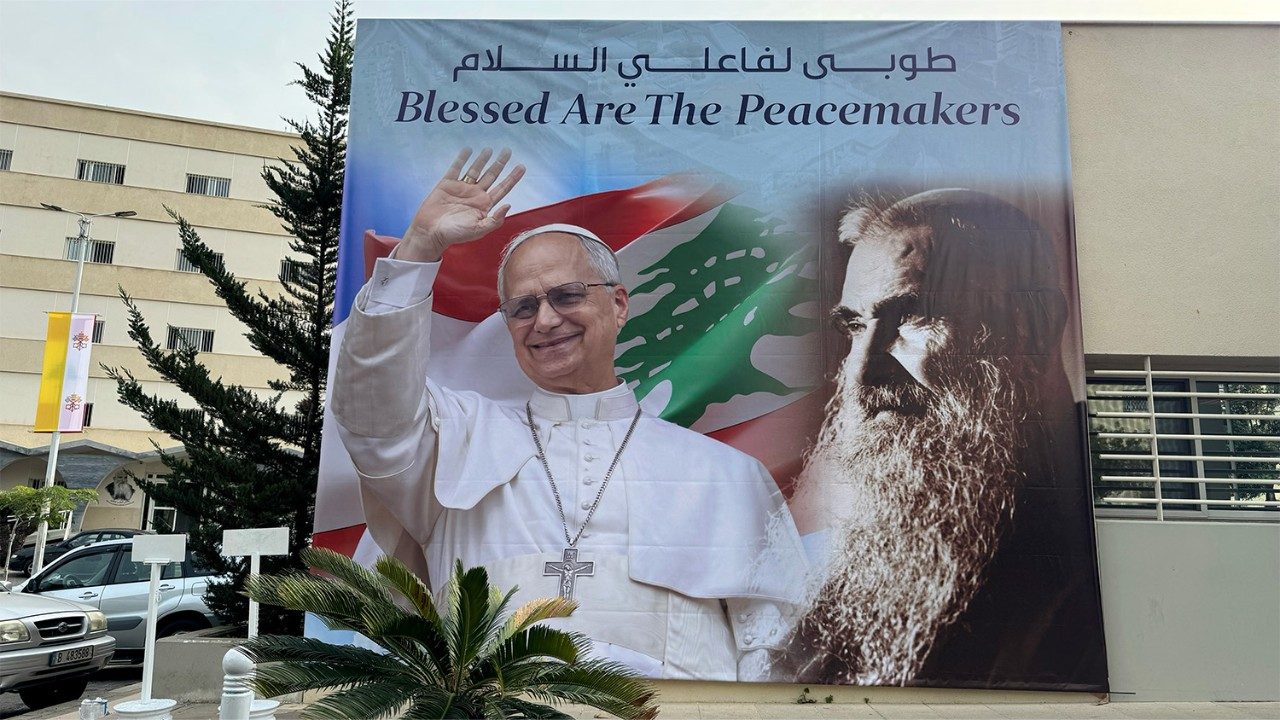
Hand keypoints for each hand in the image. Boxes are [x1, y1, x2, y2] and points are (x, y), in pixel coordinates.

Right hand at [399, 147, 525, 261]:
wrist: (431, 232)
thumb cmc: (455, 235)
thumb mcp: (478, 230)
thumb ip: (494, 220)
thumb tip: (508, 205)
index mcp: (485, 205)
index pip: (502, 188)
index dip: (512, 178)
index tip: (521, 166)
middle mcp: (475, 194)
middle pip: (491, 175)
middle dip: (500, 163)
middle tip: (507, 151)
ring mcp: (462, 188)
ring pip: (475, 170)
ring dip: (482, 159)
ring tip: (489, 149)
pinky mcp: (447, 184)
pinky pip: (456, 168)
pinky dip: (462, 159)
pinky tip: (468, 150)